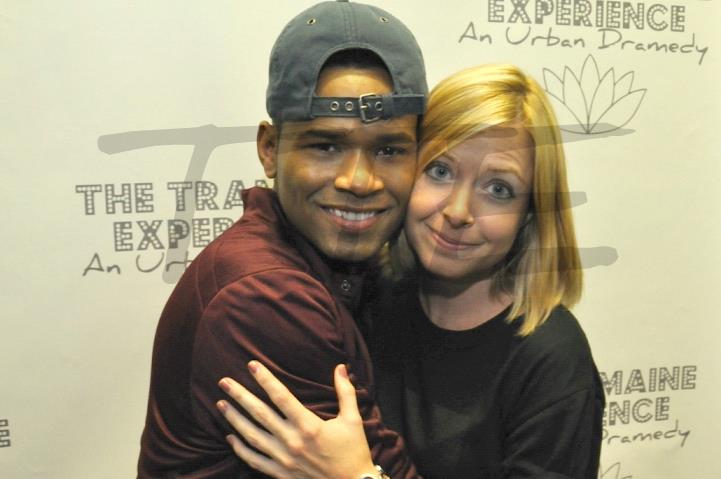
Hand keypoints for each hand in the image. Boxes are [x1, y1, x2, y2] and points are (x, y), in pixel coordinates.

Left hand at [217, 362, 376, 478]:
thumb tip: (340, 368)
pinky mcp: (280, 473)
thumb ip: (345, 392)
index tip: (252, 365)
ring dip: (234, 419)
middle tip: (224, 382)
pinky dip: (240, 448)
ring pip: (252, 436)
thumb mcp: (352, 420)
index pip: (281, 397)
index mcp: (309, 426)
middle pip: (260, 414)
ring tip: (221, 404)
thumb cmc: (353, 451)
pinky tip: (230, 436)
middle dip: (240, 396)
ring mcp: (284, 459)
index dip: (265, 379)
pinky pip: (254, 460)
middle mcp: (292, 441)